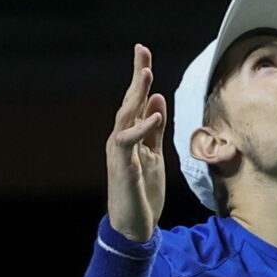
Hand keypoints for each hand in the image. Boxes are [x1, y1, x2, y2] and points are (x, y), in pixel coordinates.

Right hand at [106, 44, 166, 241]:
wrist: (133, 225)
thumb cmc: (142, 192)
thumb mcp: (154, 155)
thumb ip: (155, 130)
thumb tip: (157, 100)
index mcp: (130, 136)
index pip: (136, 101)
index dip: (140, 77)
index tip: (144, 52)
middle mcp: (121, 140)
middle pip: (129, 102)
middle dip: (137, 76)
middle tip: (141, 51)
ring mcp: (120, 153)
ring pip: (125, 117)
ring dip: (136, 95)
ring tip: (146, 74)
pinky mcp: (123, 167)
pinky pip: (130, 142)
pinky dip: (143, 128)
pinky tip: (155, 115)